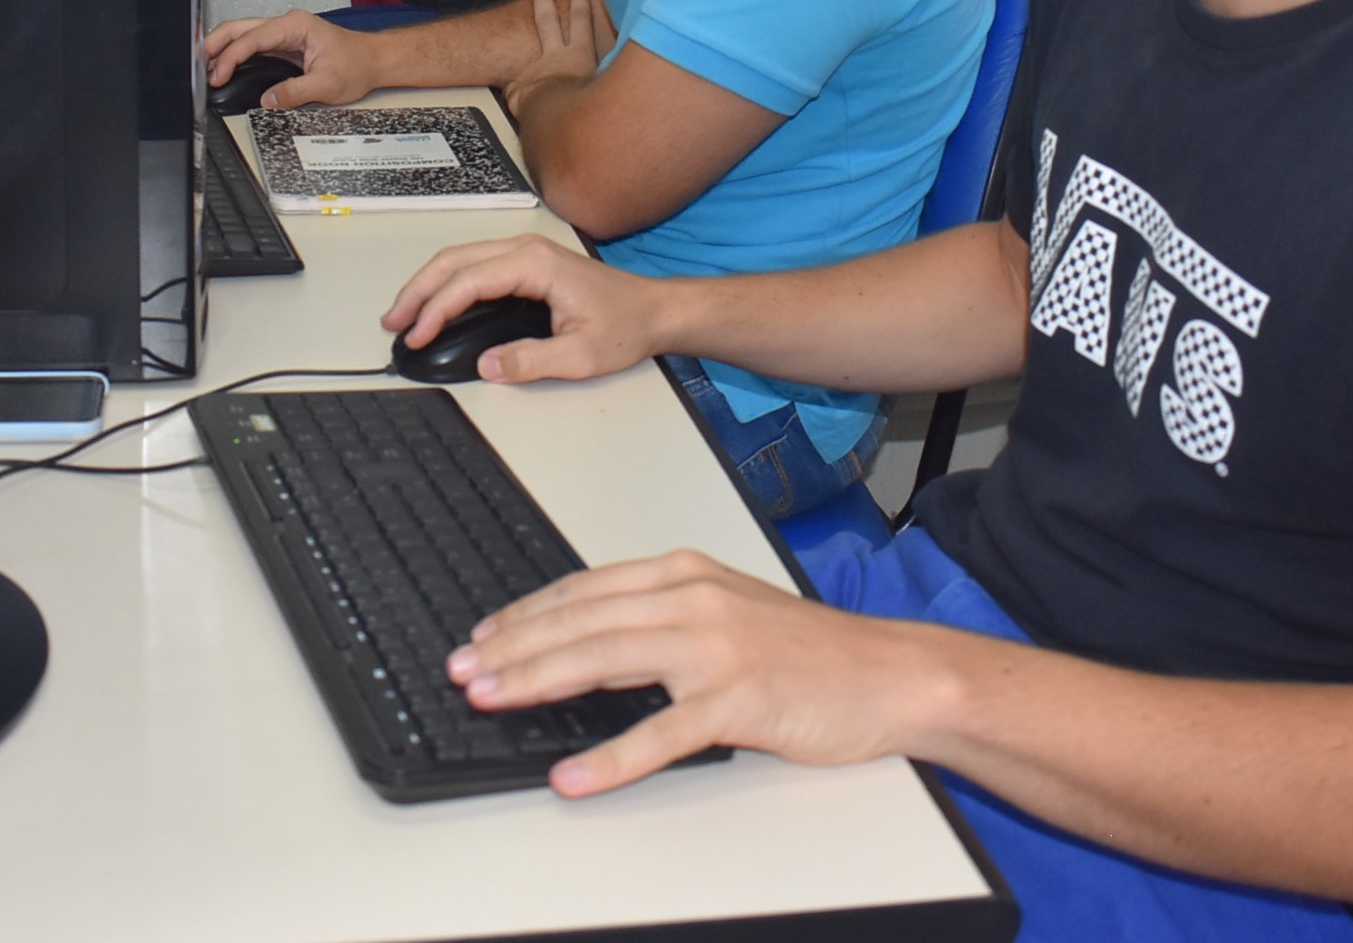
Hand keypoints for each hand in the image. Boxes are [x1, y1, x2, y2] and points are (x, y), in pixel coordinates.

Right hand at [203, 9, 377, 108]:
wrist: (375, 60)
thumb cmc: (358, 64)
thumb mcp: (328, 84)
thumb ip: (295, 92)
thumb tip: (268, 100)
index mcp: (295, 26)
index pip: (252, 38)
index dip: (231, 57)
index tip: (218, 75)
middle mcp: (286, 25)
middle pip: (239, 28)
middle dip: (214, 45)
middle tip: (198, 67)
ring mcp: (283, 34)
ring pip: (242, 35)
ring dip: (222, 50)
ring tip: (205, 70)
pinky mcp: (283, 45)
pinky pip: (251, 46)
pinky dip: (234, 56)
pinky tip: (224, 69)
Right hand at [381, 234, 669, 382]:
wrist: (654, 311)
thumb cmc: (626, 325)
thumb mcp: (580, 355)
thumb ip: (530, 361)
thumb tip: (486, 366)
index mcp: (536, 264)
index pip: (469, 280)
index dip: (436, 309)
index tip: (417, 335)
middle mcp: (526, 249)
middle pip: (454, 260)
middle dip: (418, 291)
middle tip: (393, 323)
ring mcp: (525, 253)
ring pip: (460, 258)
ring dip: (428, 284)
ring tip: (404, 316)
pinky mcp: (527, 263)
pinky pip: (475, 265)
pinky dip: (448, 283)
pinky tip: (436, 305)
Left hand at [445, 550, 934, 795]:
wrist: (889, 673)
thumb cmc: (810, 652)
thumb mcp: (728, 611)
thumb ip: (663, 620)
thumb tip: (586, 647)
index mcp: (685, 575)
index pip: (584, 590)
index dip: (525, 615)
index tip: (481, 637)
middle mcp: (693, 600)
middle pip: (581, 621)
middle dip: (512, 647)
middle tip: (463, 670)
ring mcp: (715, 648)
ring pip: (605, 660)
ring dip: (538, 681)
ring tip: (491, 700)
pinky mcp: (738, 700)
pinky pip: (661, 733)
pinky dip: (611, 757)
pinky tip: (573, 776)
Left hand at [503, 0, 614, 121]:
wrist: (556, 120)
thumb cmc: (586, 107)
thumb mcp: (605, 85)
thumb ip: (610, 74)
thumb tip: (629, 71)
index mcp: (578, 55)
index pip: (581, 23)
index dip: (580, 6)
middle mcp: (554, 57)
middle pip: (548, 23)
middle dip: (545, 5)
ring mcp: (534, 70)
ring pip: (526, 52)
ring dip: (520, 48)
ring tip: (512, 34)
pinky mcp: (517, 86)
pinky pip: (516, 87)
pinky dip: (517, 91)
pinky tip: (512, 95)